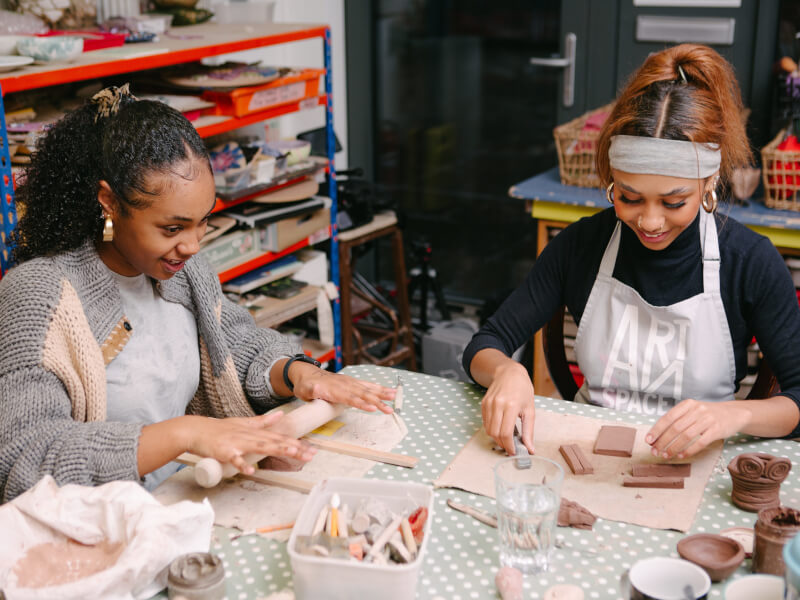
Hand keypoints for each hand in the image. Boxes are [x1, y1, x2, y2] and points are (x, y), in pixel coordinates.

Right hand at [183, 412, 315, 474]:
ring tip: (292, 452)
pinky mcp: (224, 451)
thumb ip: (262, 421)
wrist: (196, 430)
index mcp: (255, 432)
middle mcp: (249, 436)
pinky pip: (235, 459)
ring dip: (276, 449)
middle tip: (310, 453)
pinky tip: (251, 470)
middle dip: (293, 448)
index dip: (296, 443)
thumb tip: (280, 416)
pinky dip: (243, 464)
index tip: (311, 449)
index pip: (279, 438)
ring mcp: (237, 443)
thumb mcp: (244, 423)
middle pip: (275, 442)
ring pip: (260, 446)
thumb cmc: (220, 429)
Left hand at [291, 365, 395, 413]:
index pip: (350, 398)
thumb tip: (317, 389)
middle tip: (389, 410)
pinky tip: (389, 391)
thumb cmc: (305, 385)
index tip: (372, 408)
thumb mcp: (304, 389)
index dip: (361, 403)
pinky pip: (368, 385)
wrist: (307, 374)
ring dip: (382, 394)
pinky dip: (379, 388)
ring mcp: (350, 383)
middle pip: (363, 394)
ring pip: (368, 389)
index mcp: (334, 389)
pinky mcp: (353, 383)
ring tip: (395, 397)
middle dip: (377, 402)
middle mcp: (345, 384)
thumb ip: (311, 390)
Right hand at [481, 361, 534, 454]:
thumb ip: (529, 431)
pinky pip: (485, 422)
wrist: (509, 373)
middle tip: (510, 446)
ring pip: (488, 429)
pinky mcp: (483, 404)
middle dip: (502, 444)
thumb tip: (530, 448)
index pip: (505, 433)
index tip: (513, 452)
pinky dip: (492, 429)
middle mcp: (497, 404)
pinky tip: (500, 427)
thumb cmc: (522, 389)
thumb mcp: (530, 410)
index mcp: (511, 406)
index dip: (509, 445)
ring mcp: (488, 404)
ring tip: (506, 437)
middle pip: (495, 433)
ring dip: (496, 438)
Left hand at [646, 399, 749, 458]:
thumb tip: (658, 435)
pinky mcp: (717, 429)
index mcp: (687, 404)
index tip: (648, 440)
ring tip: (666, 455)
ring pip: (686, 436)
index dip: (656, 430)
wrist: (734, 414)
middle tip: (655, 451)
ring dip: (674, 447)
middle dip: (663, 441)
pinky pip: (700, 442)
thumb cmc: (708, 414)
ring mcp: (708, 419)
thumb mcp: (693, 410)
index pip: (668, 418)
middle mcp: (697, 410)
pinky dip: (689, 450)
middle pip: (675, 428)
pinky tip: (682, 455)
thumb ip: (678, 419)